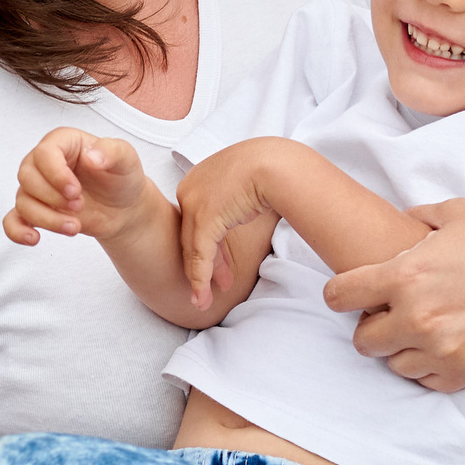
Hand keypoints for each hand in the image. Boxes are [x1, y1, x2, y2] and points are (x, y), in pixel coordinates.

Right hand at [2, 128, 152, 247]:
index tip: (76, 191)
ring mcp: (37, 188)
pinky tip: (34, 238)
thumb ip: (112, 151)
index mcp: (63, 143)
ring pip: (23, 201)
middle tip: (80, 205)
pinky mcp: (36, 210)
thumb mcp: (127, 159)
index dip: (56, 174)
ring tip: (75, 227)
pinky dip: (17, 231)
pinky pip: (12, 220)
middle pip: (27, 177)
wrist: (123, 207)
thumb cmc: (121, 177)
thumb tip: (91, 157)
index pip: (44, 153)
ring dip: (47, 219)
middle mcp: (44, 162)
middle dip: (52, 197)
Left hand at [171, 140, 287, 308]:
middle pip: (193, 236)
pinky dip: (201, 278)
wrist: (275, 163)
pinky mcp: (203, 218)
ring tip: (202, 300)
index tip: (221, 265)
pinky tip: (202, 295)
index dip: (209, 246)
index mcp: (198, 178)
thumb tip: (243, 207)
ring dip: (199, 278)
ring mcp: (193, 203)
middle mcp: (189, 189)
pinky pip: (200, 255)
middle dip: (206, 264)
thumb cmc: (270, 168)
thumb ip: (233, 197)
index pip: (197, 220)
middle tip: (216, 285)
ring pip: (193, 249)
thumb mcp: (244, 183)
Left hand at [321, 183, 464, 390]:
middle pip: (362, 339)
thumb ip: (414, 221)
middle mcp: (417, 317)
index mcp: (406, 273)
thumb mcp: (456, 213)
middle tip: (393, 311)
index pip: (340, 295)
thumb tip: (395, 228)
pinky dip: (429, 366)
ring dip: (400, 348)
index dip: (342, 292)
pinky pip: (425, 381)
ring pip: (392, 364)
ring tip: (424, 327)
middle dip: (372, 324)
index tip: (352, 292)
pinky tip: (446, 343)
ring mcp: (442, 350)